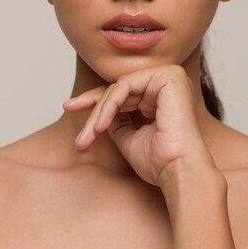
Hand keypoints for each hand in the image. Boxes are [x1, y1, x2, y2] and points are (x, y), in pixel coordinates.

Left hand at [64, 65, 214, 186]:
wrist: (179, 172)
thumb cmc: (160, 162)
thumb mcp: (129, 137)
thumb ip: (116, 119)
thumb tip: (100, 110)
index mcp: (163, 95)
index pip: (122, 92)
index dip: (94, 102)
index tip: (68, 108)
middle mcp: (168, 82)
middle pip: (118, 90)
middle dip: (92, 110)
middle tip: (78, 135)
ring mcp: (170, 76)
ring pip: (118, 88)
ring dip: (98, 113)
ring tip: (89, 137)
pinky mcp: (168, 76)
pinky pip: (125, 85)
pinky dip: (109, 105)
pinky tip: (100, 125)